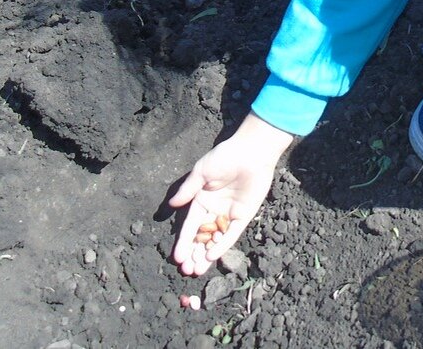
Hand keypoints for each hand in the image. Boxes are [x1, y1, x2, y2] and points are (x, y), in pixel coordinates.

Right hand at [168, 113, 293, 276]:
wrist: (251, 152)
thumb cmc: (225, 157)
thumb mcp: (202, 172)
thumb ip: (188, 190)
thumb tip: (171, 204)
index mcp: (201, 200)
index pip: (190, 226)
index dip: (183, 242)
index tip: (177, 257)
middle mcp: (214, 210)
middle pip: (202, 237)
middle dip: (194, 253)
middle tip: (186, 270)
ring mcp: (229, 215)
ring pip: (215, 239)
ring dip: (206, 254)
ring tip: (197, 270)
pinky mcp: (243, 216)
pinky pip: (231, 234)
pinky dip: (222, 245)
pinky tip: (212, 256)